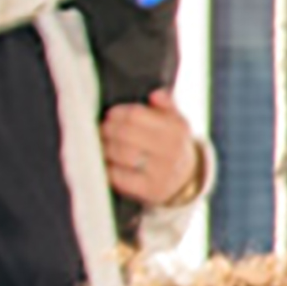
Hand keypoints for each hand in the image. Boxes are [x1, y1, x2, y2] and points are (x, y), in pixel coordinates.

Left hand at [100, 96, 202, 215]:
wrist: (185, 180)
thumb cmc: (171, 144)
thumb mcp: (175, 122)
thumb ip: (166, 105)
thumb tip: (156, 94)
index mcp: (177, 129)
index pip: (136, 115)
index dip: (118, 113)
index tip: (111, 115)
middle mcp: (172, 150)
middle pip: (125, 133)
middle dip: (107, 130)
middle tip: (101, 130)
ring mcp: (162, 172)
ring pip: (121, 153)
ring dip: (104, 147)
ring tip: (101, 144)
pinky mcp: (150, 190)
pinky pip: (119, 176)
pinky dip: (107, 168)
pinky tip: (105, 162)